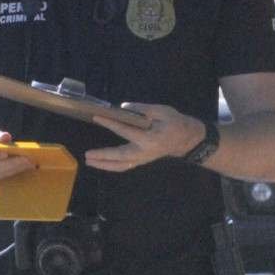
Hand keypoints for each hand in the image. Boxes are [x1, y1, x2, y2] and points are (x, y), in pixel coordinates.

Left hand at [80, 100, 206, 172]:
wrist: (187, 139)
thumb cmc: (175, 123)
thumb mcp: (162, 111)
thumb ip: (142, 109)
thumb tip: (122, 108)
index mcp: (149, 139)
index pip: (125, 130)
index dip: (110, 123)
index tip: (97, 118)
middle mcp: (143, 152)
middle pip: (119, 157)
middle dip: (102, 156)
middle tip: (87, 155)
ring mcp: (142, 159)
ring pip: (120, 165)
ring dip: (104, 164)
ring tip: (90, 161)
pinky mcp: (141, 161)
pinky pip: (124, 166)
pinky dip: (112, 166)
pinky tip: (101, 163)